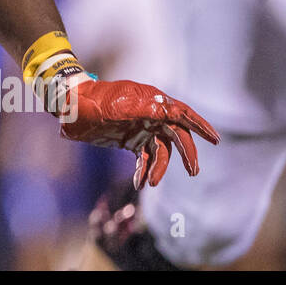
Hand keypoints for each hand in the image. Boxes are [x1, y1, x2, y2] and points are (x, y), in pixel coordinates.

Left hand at [59, 78, 219, 188]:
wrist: (70, 106)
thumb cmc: (94, 102)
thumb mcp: (119, 104)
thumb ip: (146, 109)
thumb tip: (172, 112)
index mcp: (152, 101)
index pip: (182, 114)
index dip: (200, 126)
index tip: (215, 140)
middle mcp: (151, 115)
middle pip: (177, 136)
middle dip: (186, 154)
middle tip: (193, 171)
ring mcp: (142, 128)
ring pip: (161, 152)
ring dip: (159, 168)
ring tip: (150, 182)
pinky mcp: (131, 141)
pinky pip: (145, 159)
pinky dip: (144, 171)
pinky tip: (139, 183)